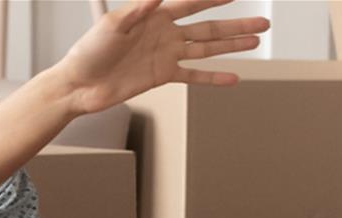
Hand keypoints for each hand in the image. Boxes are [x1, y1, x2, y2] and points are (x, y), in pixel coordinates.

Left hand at [49, 0, 269, 114]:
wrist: (78, 85)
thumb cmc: (88, 52)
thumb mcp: (112, 25)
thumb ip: (138, 9)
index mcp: (153, 17)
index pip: (191, 3)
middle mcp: (163, 34)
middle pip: (208, 27)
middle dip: (236, 24)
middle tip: (263, 21)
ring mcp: (165, 55)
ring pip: (206, 48)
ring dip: (232, 45)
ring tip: (257, 40)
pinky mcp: (161, 75)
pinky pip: (193, 75)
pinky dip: (213, 77)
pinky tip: (233, 77)